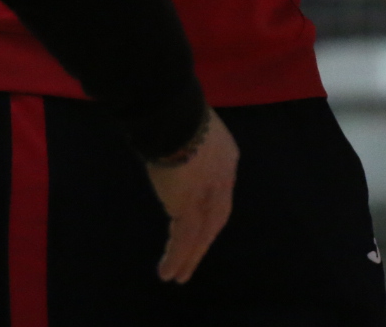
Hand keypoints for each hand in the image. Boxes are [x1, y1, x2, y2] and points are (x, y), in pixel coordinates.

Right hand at [143, 108, 237, 283]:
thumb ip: (180, 135)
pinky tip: (169, 273)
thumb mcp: (182, 121)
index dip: (211, 204)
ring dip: (190, 257)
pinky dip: (177, 258)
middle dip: (205, 239)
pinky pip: (183, 239)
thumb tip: (161, 137)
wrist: (171, 114)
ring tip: (178, 277)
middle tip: (195, 258)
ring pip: (201, 233)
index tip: (200, 220)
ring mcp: (208, 193)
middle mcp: (223, 176)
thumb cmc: (170, 107)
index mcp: (224, 153)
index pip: (220, 187)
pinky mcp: (188, 207)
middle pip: (216, 216)